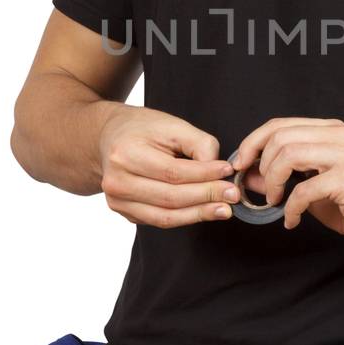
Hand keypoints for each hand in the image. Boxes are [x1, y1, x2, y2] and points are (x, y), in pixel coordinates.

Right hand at [98, 107, 238, 227]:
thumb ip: (199, 144)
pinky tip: (204, 211)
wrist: (110, 137)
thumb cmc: (143, 128)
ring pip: (165, 216)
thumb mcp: (172, 124)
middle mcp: (116, 181)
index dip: (204, 175)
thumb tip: (218, 172)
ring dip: (199, 214)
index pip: (173, 172)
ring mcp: (117, 201)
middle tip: (233, 195)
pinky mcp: (124, 212)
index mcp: (125, 154)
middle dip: (206, 197)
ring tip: (224, 210)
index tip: (228, 172)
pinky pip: (159, 220)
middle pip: (170, 197)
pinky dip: (185, 217)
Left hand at [229, 117, 343, 252]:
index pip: (282, 124)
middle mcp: (343, 136)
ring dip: (273, 182)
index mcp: (335, 131)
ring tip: (275, 201)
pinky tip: (293, 220)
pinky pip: (304, 190)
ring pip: (289, 155)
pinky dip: (291, 208)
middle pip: (281, 137)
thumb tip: (247, 174)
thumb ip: (284, 177)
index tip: (241, 163)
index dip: (254, 142)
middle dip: (260, 164)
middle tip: (261, 189)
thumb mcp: (316, 188)